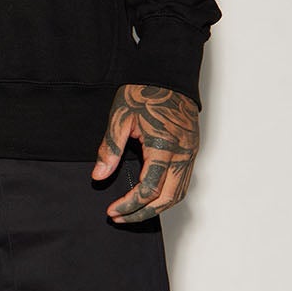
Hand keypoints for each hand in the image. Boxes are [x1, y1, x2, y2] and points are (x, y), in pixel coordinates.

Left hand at [92, 83, 199, 222]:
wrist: (169, 73)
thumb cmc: (146, 90)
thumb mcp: (120, 117)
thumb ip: (109, 148)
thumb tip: (99, 175)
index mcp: (164, 145)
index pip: (148, 189)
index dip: (129, 204)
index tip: (112, 210)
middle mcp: (182, 153)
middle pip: (166, 199)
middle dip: (142, 213)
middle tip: (120, 217)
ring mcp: (191, 152)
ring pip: (178, 194)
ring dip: (156, 208)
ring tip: (133, 212)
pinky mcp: (192, 150)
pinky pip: (183, 182)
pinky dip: (167, 196)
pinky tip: (150, 197)